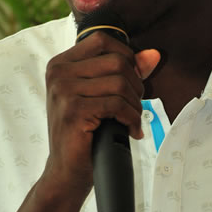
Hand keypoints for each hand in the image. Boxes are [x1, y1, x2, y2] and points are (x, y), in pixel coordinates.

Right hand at [43, 31, 159, 195]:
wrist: (66, 170)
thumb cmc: (85, 133)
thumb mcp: (102, 95)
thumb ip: (125, 72)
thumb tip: (154, 55)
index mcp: (61, 64)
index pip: (102, 40)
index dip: (126, 57)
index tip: (132, 81)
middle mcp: (58, 73)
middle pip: (116, 61)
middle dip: (135, 85)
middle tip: (134, 107)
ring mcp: (63, 91)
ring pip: (120, 84)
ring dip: (135, 105)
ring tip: (132, 120)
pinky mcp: (73, 111)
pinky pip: (117, 105)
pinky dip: (132, 119)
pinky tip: (131, 131)